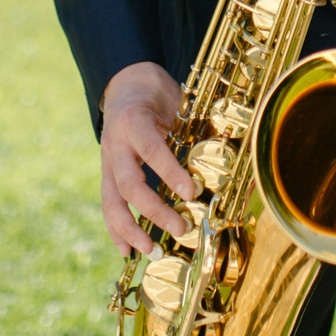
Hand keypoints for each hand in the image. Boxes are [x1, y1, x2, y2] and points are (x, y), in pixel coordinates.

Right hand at [100, 61, 196, 254]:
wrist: (125, 84)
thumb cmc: (157, 94)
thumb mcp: (176, 101)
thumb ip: (193, 126)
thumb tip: (229, 151)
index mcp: (135, 122)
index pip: (152, 150)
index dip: (170, 173)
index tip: (191, 193)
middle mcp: (116, 143)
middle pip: (129, 183)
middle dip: (154, 210)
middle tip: (181, 228)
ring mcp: (108, 161)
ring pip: (112, 200)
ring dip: (130, 229)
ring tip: (150, 250)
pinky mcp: (106, 174)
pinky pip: (107, 204)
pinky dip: (115, 230)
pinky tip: (126, 251)